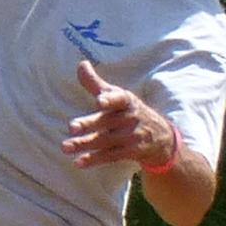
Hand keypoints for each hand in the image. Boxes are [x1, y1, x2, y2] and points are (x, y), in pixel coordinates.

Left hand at [66, 58, 173, 174]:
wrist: (160, 137)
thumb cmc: (129, 111)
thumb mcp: (117, 95)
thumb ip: (96, 83)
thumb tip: (81, 63)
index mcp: (126, 101)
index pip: (119, 98)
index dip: (110, 99)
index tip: (99, 101)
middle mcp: (130, 118)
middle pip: (106, 121)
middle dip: (89, 124)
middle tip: (71, 126)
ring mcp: (131, 136)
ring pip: (105, 140)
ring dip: (84, 144)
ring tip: (64, 147)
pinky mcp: (130, 152)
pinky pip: (110, 156)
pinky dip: (94, 159)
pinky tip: (78, 162)